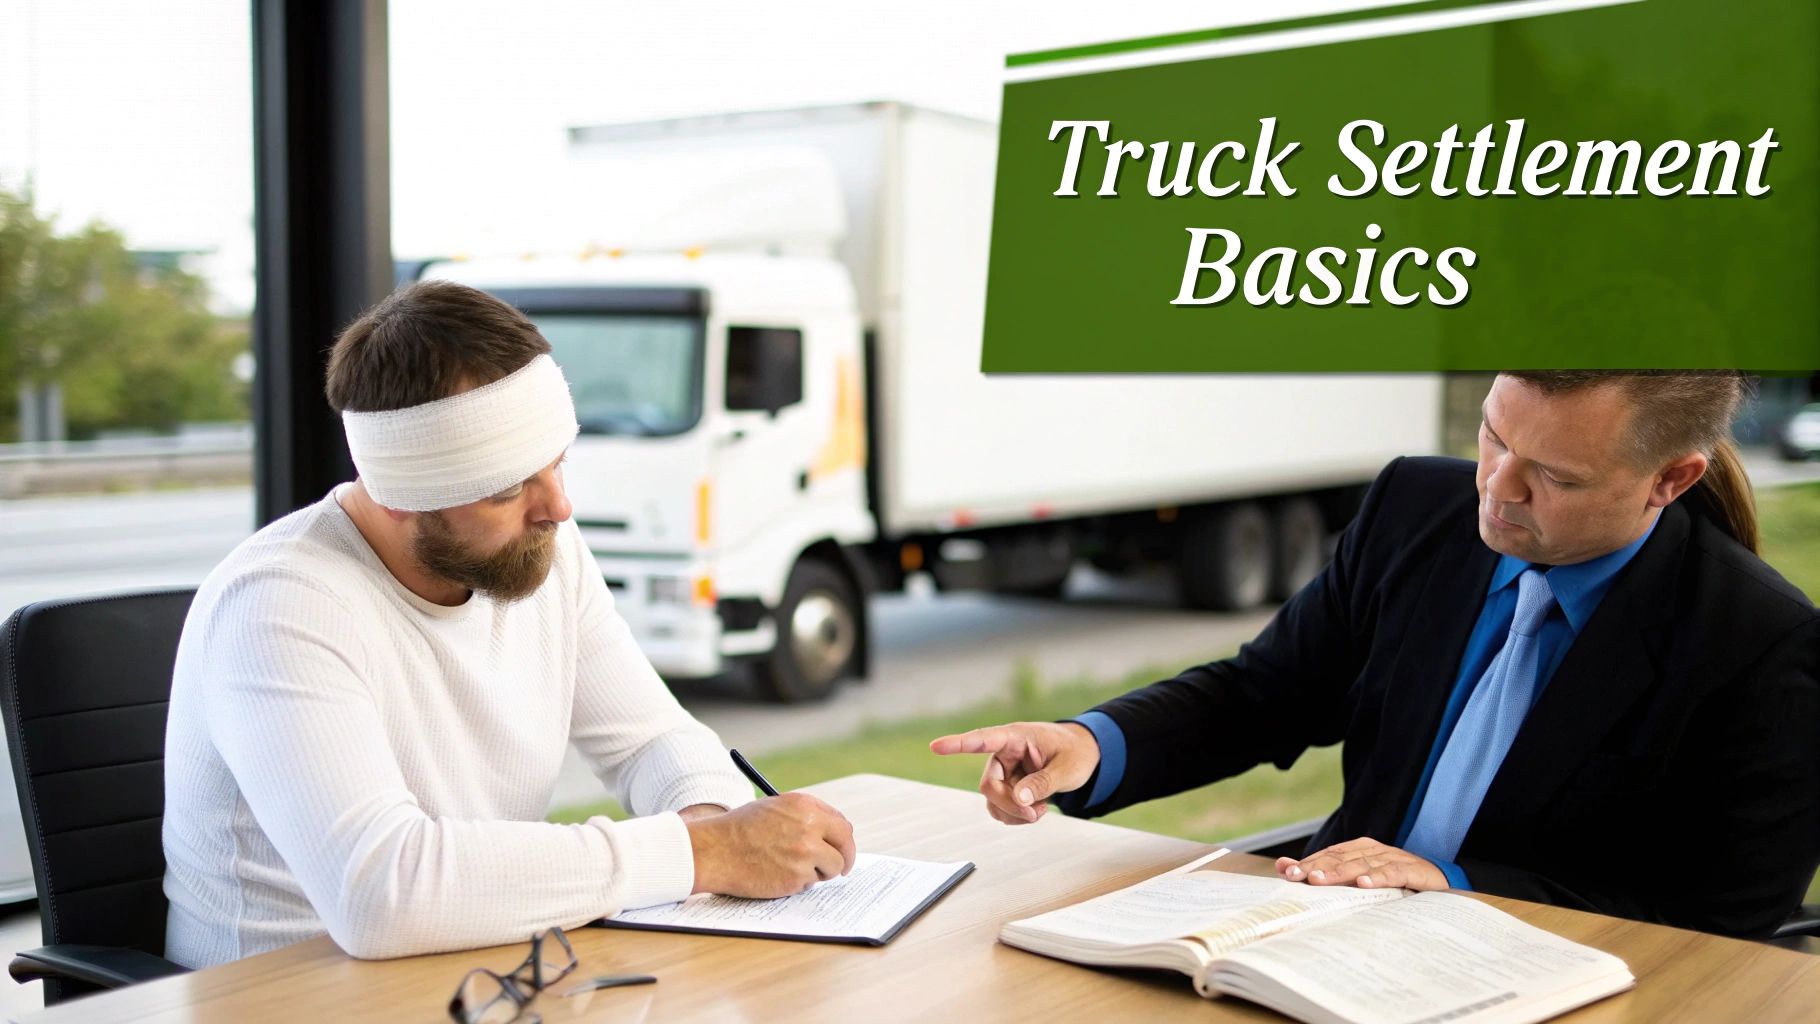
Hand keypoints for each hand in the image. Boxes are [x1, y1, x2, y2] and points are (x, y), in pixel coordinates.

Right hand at [685, 792, 856, 897]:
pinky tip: (777, 874)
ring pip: (833, 867)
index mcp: (804, 805)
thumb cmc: (739, 830)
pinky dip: (800, 882)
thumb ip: (804, 816)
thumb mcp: (774, 808)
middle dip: (846, 857)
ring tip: (791, 868)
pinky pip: (811, 883)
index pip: (840, 823)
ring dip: (819, 871)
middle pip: (846, 844)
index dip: (841, 838)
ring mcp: (805, 852)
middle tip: (842, 868)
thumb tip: (832, 832)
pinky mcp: (798, 876)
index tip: (840, 847)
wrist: (715, 850)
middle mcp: (809, 826)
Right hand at [929, 721, 1099, 824]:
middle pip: (988, 784)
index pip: (983, 739)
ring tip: (1040, 809)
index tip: (935, 747)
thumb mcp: (1067, 768)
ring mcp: (1004, 771)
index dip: (958, 744)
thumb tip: (1019, 800)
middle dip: (1008, 804)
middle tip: (1034, 813)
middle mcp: (1004, 753)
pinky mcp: (1008, 787)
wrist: (1086, 755)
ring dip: (1014, 813)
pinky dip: (1016, 816)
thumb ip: (1042, 783)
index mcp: (1016, 737)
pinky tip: (1036, 810)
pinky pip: (1001, 808)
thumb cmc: (1075, 753)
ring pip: (992, 801)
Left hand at [1275, 837, 1449, 890]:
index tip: (1287, 872)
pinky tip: (1364, 884)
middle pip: (1341, 857)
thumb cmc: (1396, 883)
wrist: (1442, 883)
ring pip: (1363, 864)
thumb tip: (1285, 867)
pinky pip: (1393, 873)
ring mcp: (1393, 859)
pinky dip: (1378, 877)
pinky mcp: (1413, 871)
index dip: (1308, 862)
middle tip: (1298, 876)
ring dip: (1340, 872)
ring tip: (1320, 880)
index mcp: (1361, 850)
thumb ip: (1327, 874)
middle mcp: (1375, 850)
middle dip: (1317, 867)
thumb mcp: (1362, 880)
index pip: (1329, 854)